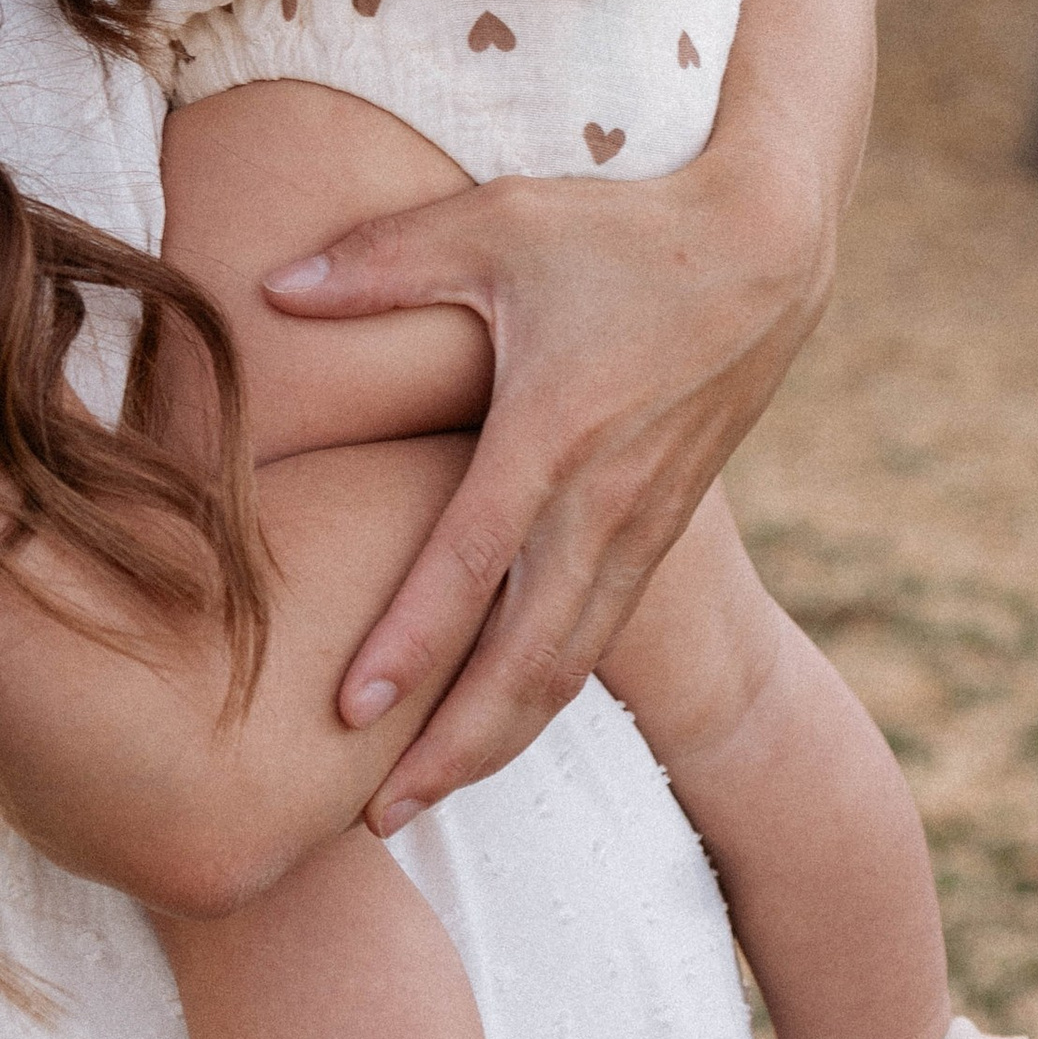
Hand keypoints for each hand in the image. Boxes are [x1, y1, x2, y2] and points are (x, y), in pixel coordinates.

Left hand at [257, 0, 876, 823]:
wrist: (767, 243)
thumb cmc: (619, 225)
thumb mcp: (494, 222)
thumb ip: (380, 261)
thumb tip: (271, 288)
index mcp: (553, 435)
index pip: (468, 568)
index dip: (407, 647)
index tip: (346, 714)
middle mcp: (605, 501)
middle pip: (528, 661)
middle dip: (455, 748)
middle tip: (381, 816)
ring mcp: (644, 522)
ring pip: (570, 663)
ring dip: (502, 735)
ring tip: (429, 791)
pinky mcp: (666, 525)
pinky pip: (599, 630)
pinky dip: (546, 687)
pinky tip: (500, 714)